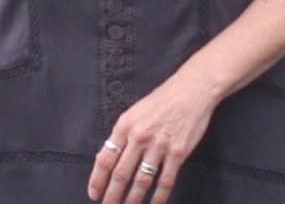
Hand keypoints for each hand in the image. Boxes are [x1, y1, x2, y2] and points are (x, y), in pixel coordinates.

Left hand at [88, 70, 216, 202]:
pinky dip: (159, 197)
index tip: (94, 194)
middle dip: (112, 195)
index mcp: (124, 126)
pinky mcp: (178, 153)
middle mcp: (139, 137)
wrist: (190, 91)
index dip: (97, 180)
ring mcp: (159, 146)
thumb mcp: (134, 112)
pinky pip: (166, 181)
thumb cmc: (161, 101)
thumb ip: (123, 135)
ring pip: (142, 180)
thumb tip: (109, 159)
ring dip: (133, 199)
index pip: (105, 158)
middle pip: (121, 173)